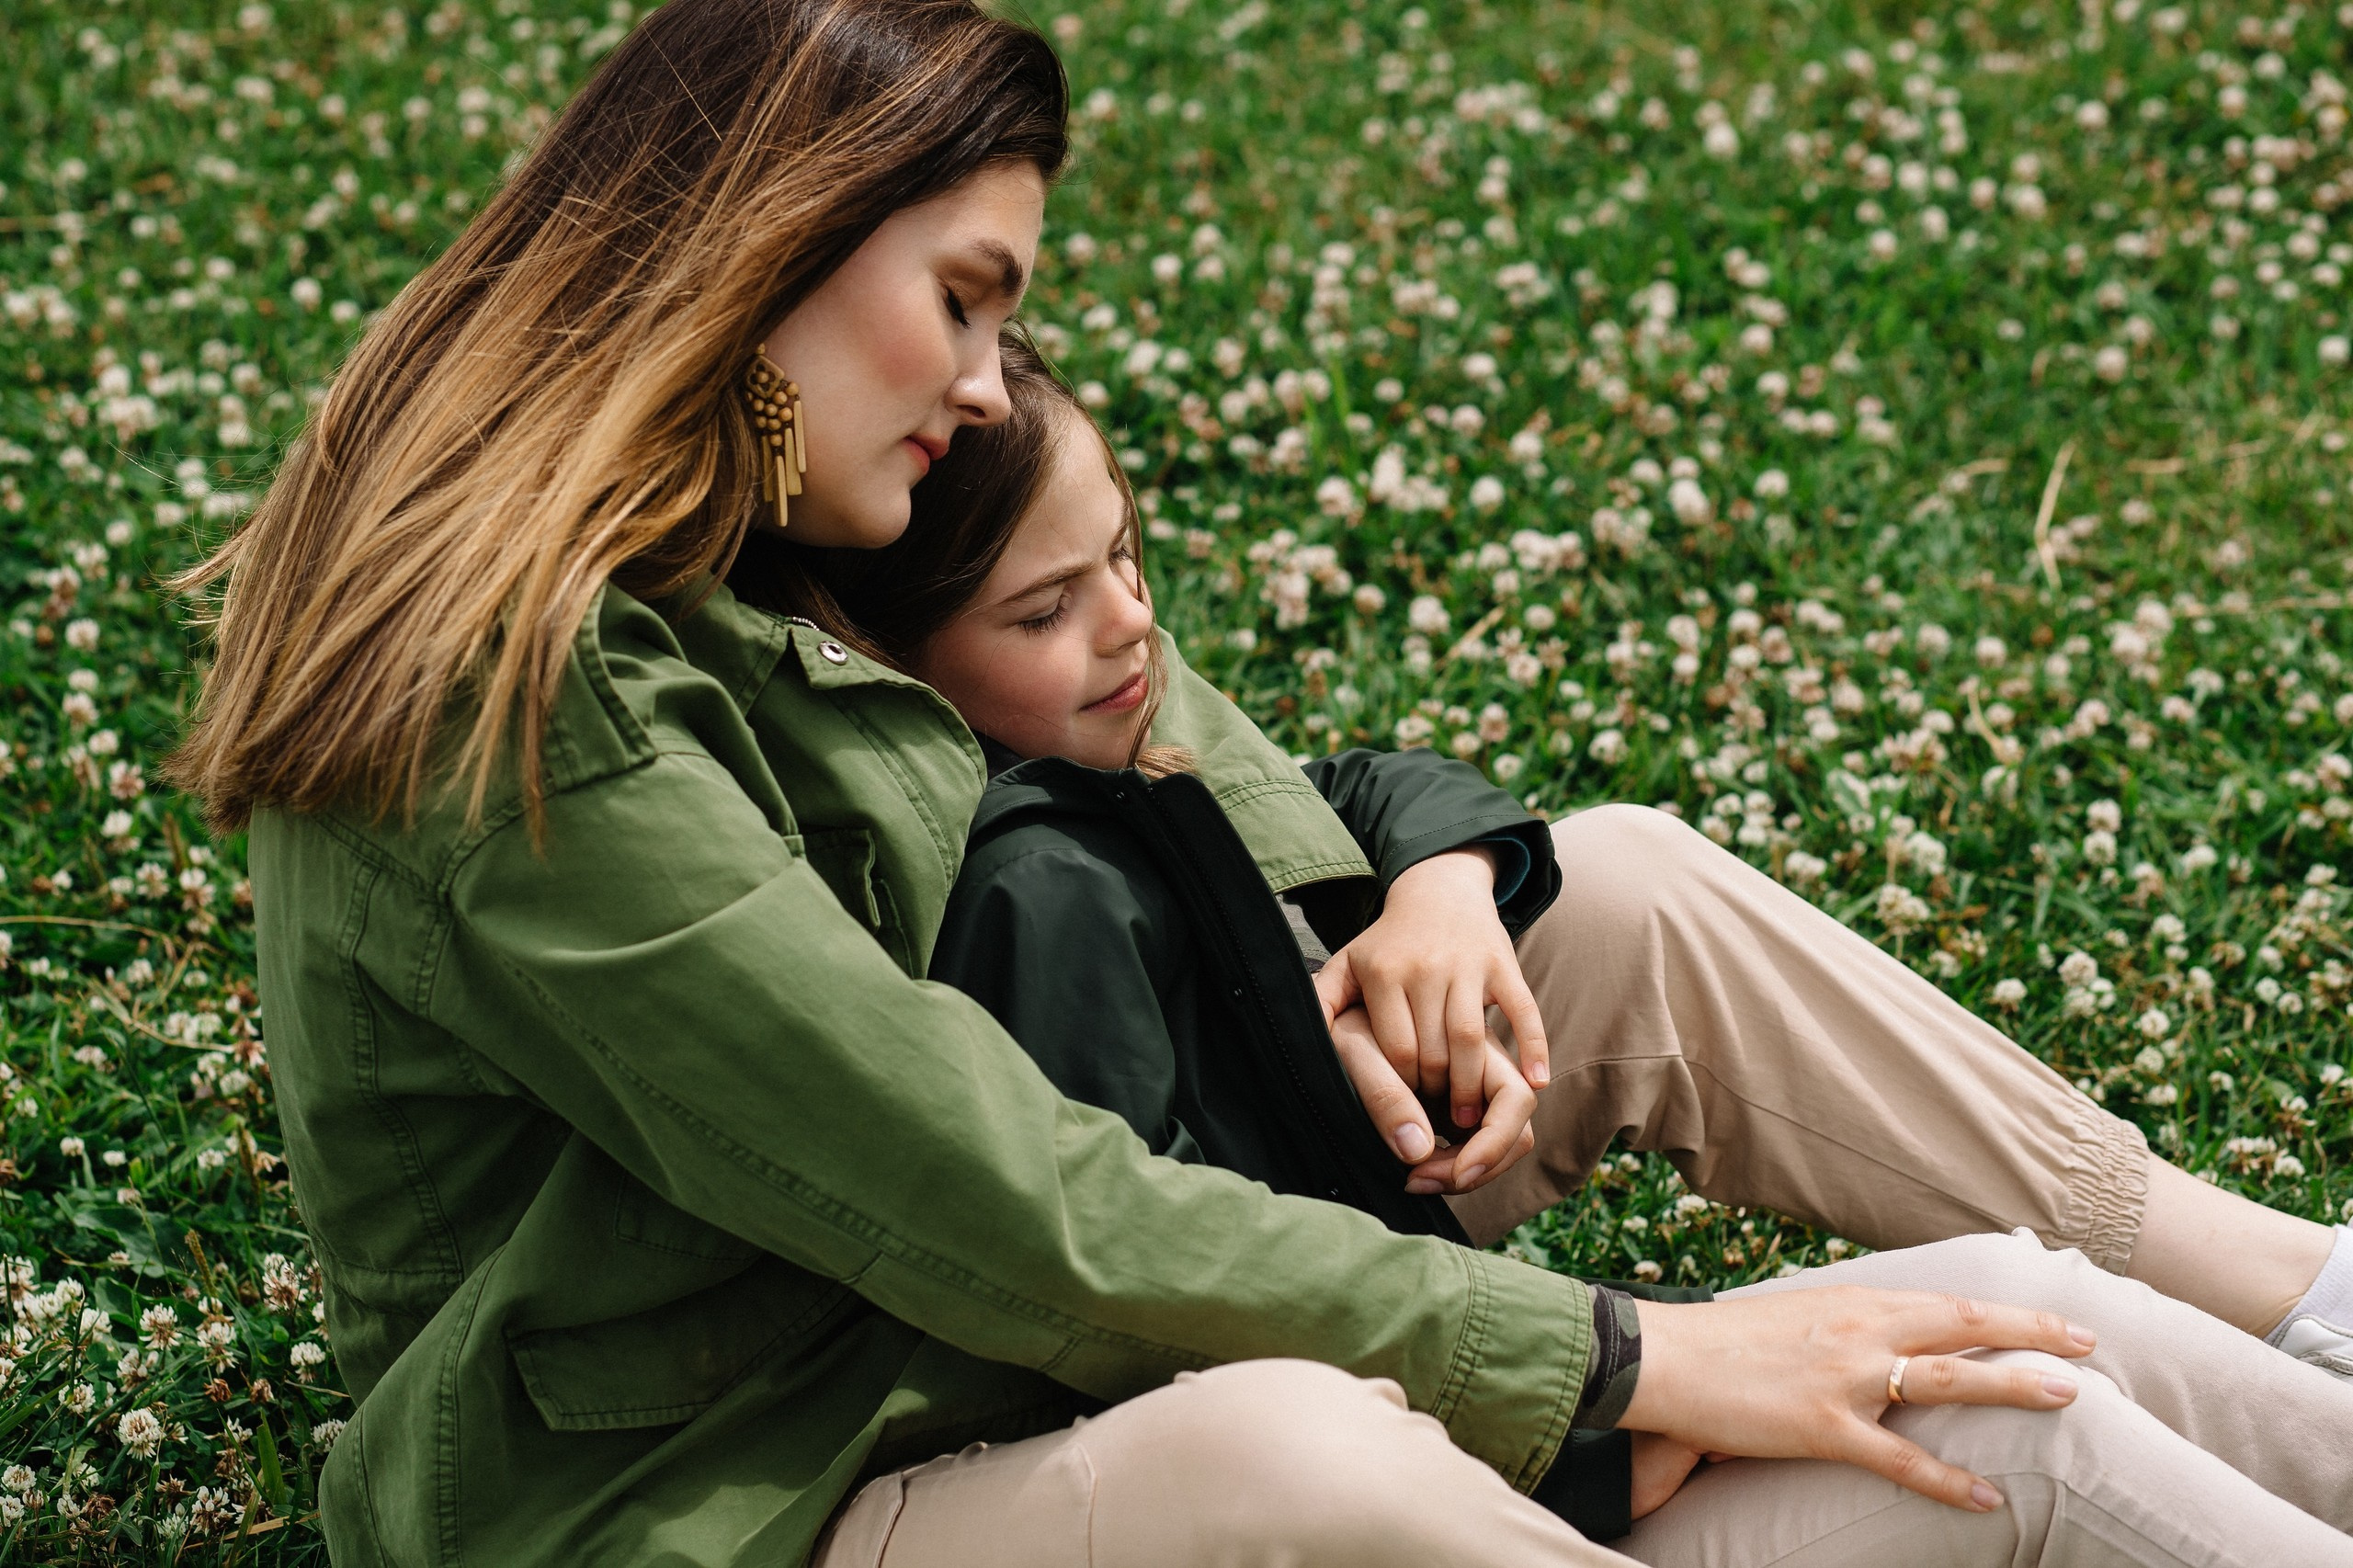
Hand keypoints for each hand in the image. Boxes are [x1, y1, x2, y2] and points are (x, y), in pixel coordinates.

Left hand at [1313, 847, 1549, 1133]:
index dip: (1404, 1085)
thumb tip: (1294, 1038)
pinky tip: (1534, 1082)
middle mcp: (1425, 967)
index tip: (1407, 1102)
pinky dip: (1533, 1048)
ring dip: (1473, 1084)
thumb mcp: (1346, 965)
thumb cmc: (1387, 943)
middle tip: (1439, 1117)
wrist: (1439, 890)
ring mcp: (1468, 965)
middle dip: (1437, 1092)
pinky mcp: (1503, 964)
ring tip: (1469, 1115)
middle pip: (1434, 1051)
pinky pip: (1523, 1011)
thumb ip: (1321, 1001)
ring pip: (1472, 1039)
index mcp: (1384, 972)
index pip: (1397, 1050)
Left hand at [1328, 1007, 1533, 1193]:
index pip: (1514, 1096)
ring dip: (1471, 1167)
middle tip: (1419, 1179)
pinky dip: (1470, 1162)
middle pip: (1517, 1121)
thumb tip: (1418, 1150)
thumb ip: (1383, 1092)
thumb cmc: (1341, 1023)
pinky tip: (1437, 1174)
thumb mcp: (1351, 1050)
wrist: (1338, 1010)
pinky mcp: (1465, 1094)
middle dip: (1479, 1163)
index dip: (1492, 1144)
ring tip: (1417, 1176)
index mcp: (1472, 1031)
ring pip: (1510, 1133)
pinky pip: (1487, 1135)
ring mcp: (1481, 1073)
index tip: (1448, 1172)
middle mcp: (1486, 1050)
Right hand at [1620, 1288, 2097, 1511]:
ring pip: (1948, 1377)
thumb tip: (1860, 1347)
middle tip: (2086, 1344)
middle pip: (1963, 1324)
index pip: (1945, 1301)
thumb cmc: (1715, 1342)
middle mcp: (1858, 1329)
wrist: (1658, 1356)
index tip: (2053, 1318)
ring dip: (2012, 1383)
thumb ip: (1832, 1332)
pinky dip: (1947, 1479)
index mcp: (1850, 1301)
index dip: (2005, 1310)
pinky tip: (1986, 1496)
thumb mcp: (1787, 1321)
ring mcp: (1845, 1377)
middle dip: (2031, 1331)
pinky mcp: (1823, 1425)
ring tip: (2068, 1396)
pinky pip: (1901, 1458)